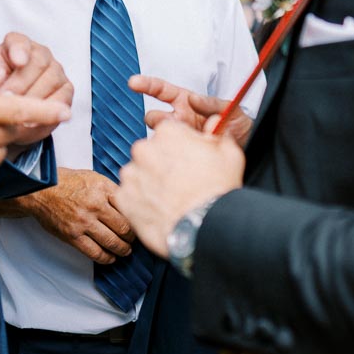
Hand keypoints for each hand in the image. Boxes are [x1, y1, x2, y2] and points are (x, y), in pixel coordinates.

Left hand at [0, 21, 72, 144]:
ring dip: (33, 98)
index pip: (20, 41)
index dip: (20, 50)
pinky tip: (30, 121)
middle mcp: (40, 54)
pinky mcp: (65, 92)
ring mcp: (55, 72)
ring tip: (15, 113)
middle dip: (21, 83)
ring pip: (51, 80)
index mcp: (17, 45)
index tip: (17, 61)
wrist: (3, 115)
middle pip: (38, 62)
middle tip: (6, 99)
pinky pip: (61, 99)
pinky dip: (47, 111)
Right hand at [0, 168, 134, 263]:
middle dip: (132, 237)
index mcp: (103, 188)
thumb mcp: (93, 177)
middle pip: (124, 228)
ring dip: (123, 250)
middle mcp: (95, 205)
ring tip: (125, 250)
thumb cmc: (67, 182)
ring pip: (113, 242)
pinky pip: (95, 253)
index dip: (137, 219)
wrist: (41, 190)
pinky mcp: (73, 236)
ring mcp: (84, 222)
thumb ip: (111, 191)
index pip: (130, 208)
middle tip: (134, 240)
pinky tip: (110, 258)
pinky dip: (106, 258)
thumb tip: (130, 204)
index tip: (139, 224)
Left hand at [116, 118, 244, 256]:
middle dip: (161, 164)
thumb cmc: (216, 191)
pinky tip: (158, 210)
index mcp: (168, 133)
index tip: (187, 161)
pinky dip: (140, 202)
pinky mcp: (123, 197)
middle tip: (179, 182)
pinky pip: (129, 196)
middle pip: (150, 152)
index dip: (180, 147)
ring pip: (138, 174)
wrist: (203, 226)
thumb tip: (216, 126)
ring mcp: (131, 174)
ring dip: (149, 183)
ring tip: (169, 199)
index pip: (169, 133)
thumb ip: (218, 135)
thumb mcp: (229, 154)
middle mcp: (144, 149)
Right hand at [130, 74, 253, 145]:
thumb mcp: (229, 108)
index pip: (161, 91)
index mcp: (186, 102)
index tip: (133, 83)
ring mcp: (179, 137)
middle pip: (153, 117)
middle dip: (157, 120)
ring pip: (158, 137)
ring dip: (166, 139)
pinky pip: (167, 154)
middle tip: (173, 124)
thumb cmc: (238, 123)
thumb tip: (192, 98)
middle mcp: (179, 119)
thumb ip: (210, 102)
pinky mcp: (181, 154)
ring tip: (186, 142)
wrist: (247, 149)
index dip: (147, 85)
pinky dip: (171, 153)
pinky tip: (184, 156)